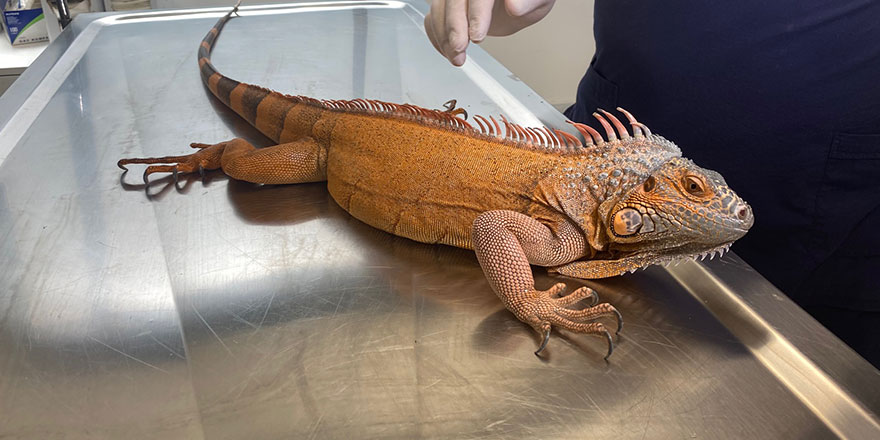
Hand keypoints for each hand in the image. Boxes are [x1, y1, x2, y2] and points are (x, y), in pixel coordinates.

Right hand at [424, 0, 555, 65]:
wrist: (520, 1)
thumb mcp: (538, 0)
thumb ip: (527, 3)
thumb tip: (514, 6)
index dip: (476, 14)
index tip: (477, 35)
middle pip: (454, 0)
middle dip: (454, 27)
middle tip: (459, 49)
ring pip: (440, 8)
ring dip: (444, 36)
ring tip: (456, 57)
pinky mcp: (448, 4)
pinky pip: (434, 17)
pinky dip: (437, 35)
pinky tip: (447, 50)